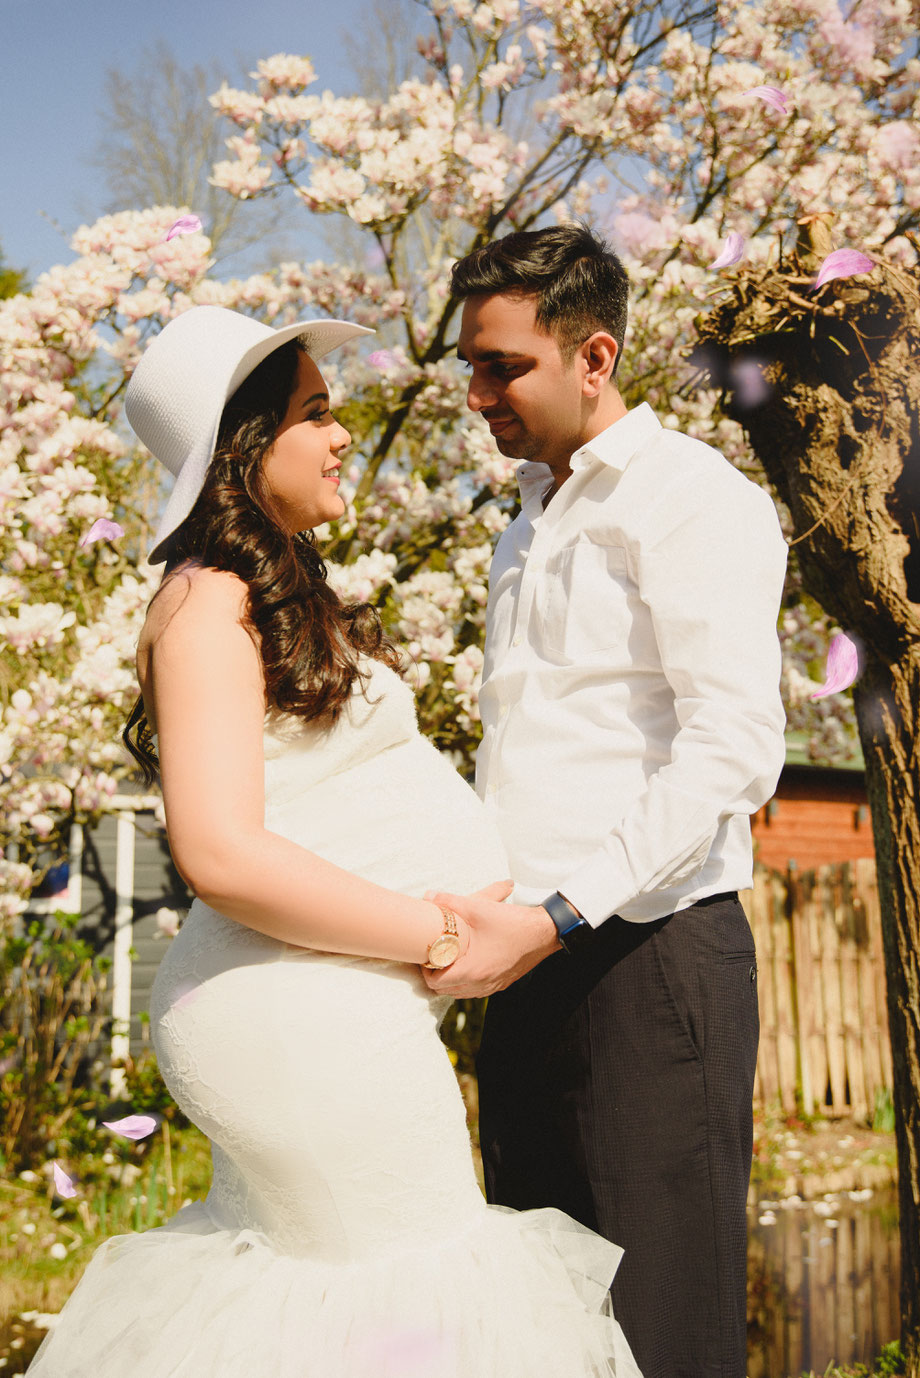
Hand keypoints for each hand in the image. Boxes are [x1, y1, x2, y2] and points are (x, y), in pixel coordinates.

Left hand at [421, 880, 560, 996]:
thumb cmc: (513, 922)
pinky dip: (466, 981)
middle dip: (435, 975)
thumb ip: (450, 902)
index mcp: (473, 970)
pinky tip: (467, 963)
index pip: (436, 983)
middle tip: (434, 956)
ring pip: (460, 992)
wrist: (545, 931)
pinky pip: (475, 990)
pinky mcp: (502, 983)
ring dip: (450, 979)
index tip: (426, 954)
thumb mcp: (478, 908)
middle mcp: (482, 983)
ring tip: (448, 959)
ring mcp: (493, 985)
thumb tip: (428, 896)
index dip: (426, 970)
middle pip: (445, 990)